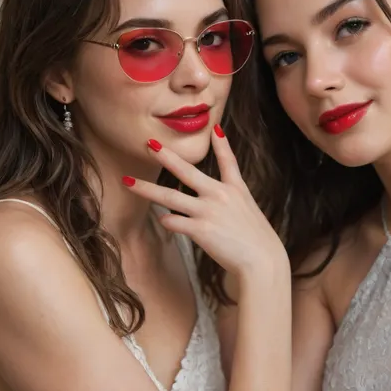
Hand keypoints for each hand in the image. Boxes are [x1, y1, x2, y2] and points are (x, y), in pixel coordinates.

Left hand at [124, 126, 288, 280]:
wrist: (263, 261)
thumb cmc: (259, 244)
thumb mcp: (251, 215)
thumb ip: (233, 207)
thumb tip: (216, 208)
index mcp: (237, 190)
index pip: (228, 161)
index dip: (221, 144)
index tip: (214, 128)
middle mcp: (220, 195)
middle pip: (187, 171)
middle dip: (166, 156)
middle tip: (149, 144)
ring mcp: (208, 211)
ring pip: (169, 196)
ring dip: (146, 189)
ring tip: (128, 181)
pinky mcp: (200, 230)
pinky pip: (174, 222)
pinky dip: (167, 221)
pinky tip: (163, 220)